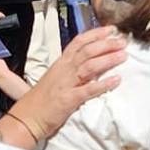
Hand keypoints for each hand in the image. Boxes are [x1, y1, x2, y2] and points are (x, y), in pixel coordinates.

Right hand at [5, 26, 125, 145]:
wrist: (26, 119)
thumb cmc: (40, 101)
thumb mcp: (54, 80)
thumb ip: (69, 72)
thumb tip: (87, 66)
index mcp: (60, 64)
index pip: (78, 43)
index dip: (95, 34)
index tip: (111, 30)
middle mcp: (63, 70)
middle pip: (87, 51)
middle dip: (106, 44)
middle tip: (123, 42)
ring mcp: (66, 84)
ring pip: (89, 66)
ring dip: (108, 59)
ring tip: (123, 55)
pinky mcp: (69, 99)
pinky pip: (88, 89)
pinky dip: (103, 84)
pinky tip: (116, 80)